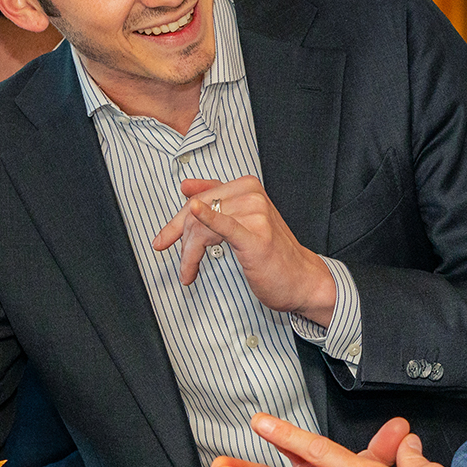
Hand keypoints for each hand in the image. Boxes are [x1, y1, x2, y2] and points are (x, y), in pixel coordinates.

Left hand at [150, 176, 337, 324]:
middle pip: (196, 212)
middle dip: (181, 240)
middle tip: (181, 263)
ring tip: (190, 272)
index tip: (164, 238)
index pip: (200, 197)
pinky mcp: (256, 236)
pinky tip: (195, 212)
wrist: (302, 280)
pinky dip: (207, 218)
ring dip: (189, 254)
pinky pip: (224, 225)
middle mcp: (251, 195)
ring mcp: (256, 214)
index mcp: (247, 186)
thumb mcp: (244, 221)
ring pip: (202, 227)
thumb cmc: (273, 253)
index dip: (177, 220)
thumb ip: (216, 201)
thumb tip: (185, 186)